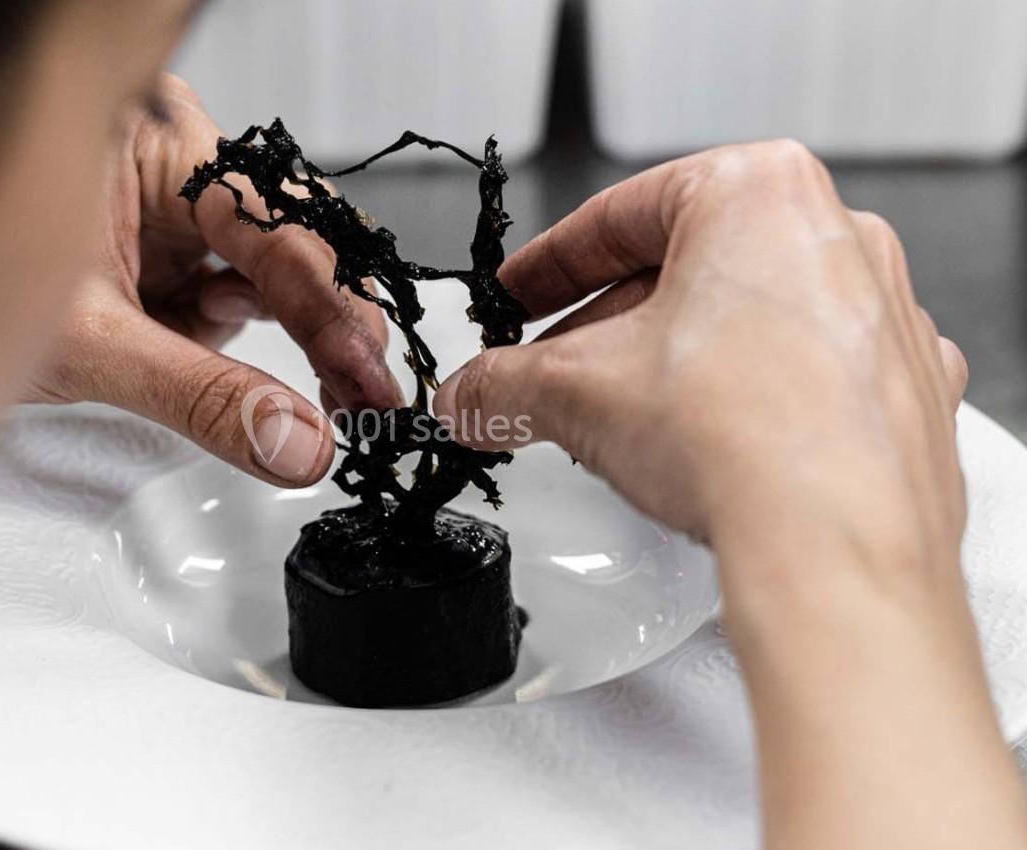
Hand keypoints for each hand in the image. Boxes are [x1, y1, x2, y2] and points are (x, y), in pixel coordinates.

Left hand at [28, 75, 401, 485]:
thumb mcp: (91, 345)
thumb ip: (201, 395)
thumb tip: (294, 439)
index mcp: (156, 139)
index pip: (278, 227)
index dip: (334, 311)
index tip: (370, 380)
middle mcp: (172, 155)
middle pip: (289, 236)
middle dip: (318, 318)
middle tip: (354, 389)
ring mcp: (169, 197)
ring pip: (263, 264)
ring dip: (265, 323)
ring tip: (233, 357)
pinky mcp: (162, 239)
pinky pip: (225, 283)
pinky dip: (222, 324)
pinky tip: (194, 334)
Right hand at [435, 142, 1026, 848]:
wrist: (839, 548)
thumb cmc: (742, 437)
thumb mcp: (575, 392)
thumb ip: (502, 384)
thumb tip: (469, 396)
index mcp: (759, 193)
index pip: (620, 214)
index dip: (552, 262)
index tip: (523, 291)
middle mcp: (837, 237)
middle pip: (686, 269)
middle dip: (609, 322)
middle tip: (557, 366)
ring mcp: (883, 313)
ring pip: (750, 318)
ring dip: (680, 359)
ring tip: (625, 415)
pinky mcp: (907, 388)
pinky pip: (808, 374)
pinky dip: (753, 398)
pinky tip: (712, 445)